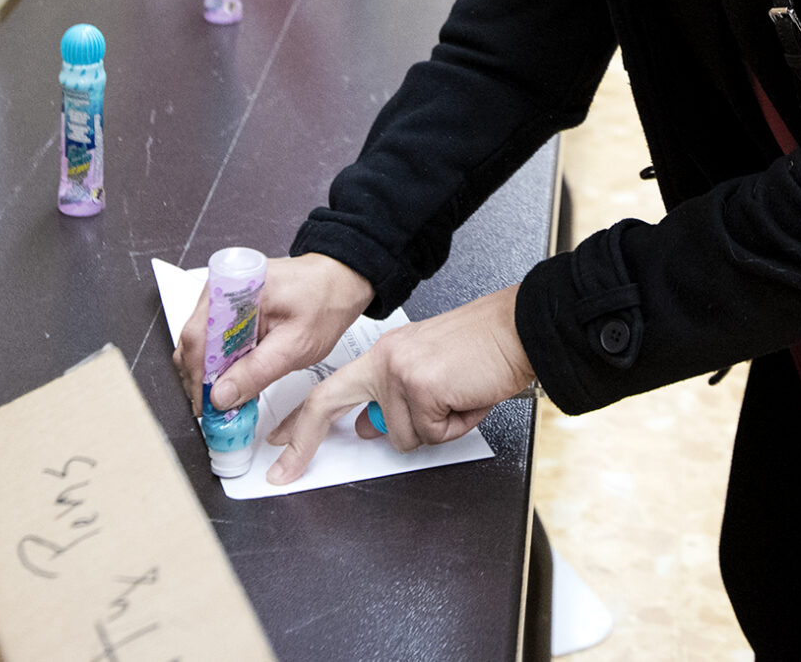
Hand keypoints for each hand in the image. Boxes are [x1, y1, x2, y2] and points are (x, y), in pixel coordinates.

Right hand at [174, 252, 374, 417]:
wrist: (339, 282)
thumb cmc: (324, 302)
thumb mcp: (295, 344)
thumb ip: (256, 371)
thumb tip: (222, 395)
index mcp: (234, 289)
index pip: (197, 338)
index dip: (197, 377)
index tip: (207, 406)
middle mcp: (221, 290)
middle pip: (193, 343)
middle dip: (201, 380)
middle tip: (217, 409)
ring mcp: (223, 300)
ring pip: (200, 345)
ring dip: (210, 374)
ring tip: (228, 398)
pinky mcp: (230, 310)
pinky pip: (214, 341)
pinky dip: (221, 364)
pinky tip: (235, 381)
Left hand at [262, 285, 535, 484]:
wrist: (520, 328)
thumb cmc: (485, 348)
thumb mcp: (430, 370)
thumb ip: (395, 396)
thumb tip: (371, 427)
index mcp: (385, 354)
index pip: (330, 388)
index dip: (302, 419)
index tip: (280, 442)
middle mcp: (385, 360)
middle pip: (327, 404)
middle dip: (301, 443)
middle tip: (283, 472)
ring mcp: (399, 372)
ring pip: (403, 437)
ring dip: (438, 428)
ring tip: (459, 398)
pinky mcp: (421, 387)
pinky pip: (433, 435)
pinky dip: (457, 426)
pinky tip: (468, 398)